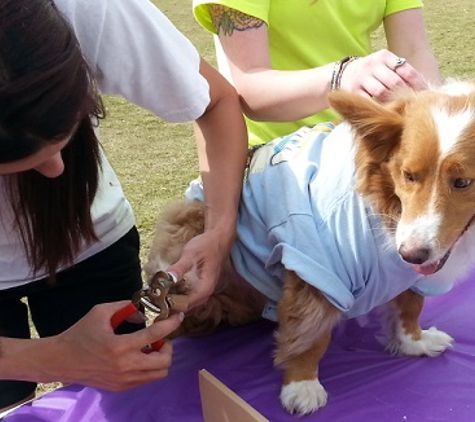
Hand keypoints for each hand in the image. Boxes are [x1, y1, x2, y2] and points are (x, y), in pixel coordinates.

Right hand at [40, 302, 183, 390]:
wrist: (60, 360)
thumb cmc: (80, 333)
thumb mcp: (101, 312)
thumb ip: (126, 308)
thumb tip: (144, 313)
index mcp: (120, 346)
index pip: (156, 335)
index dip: (171, 324)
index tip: (178, 316)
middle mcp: (125, 366)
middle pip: (164, 361)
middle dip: (168, 345)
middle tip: (159, 337)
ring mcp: (124, 380)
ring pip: (159, 373)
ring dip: (161, 358)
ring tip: (150, 347)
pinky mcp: (121, 388)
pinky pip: (147, 379)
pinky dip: (151, 367)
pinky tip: (140, 356)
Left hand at [166, 228, 230, 309]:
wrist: (218, 239)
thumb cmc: (207, 245)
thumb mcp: (191, 254)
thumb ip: (180, 267)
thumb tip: (167, 278)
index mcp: (206, 286)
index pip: (188, 303)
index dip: (173, 304)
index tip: (159, 302)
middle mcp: (207, 292)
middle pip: (189, 308)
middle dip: (173, 307)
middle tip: (157, 302)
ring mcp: (205, 290)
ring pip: (190, 305)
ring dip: (177, 304)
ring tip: (162, 300)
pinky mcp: (202, 286)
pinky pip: (191, 298)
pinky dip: (181, 298)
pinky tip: (171, 293)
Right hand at [340, 49, 427, 101]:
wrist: (344, 73)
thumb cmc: (372, 72)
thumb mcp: (385, 65)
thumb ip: (401, 72)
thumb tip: (424, 88)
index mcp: (384, 56)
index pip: (405, 69)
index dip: (417, 83)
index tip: (426, 93)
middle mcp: (372, 65)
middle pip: (394, 82)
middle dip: (406, 94)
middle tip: (415, 105)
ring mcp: (361, 78)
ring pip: (381, 92)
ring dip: (392, 102)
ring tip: (401, 109)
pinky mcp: (352, 91)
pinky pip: (368, 101)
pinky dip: (377, 107)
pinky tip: (385, 111)